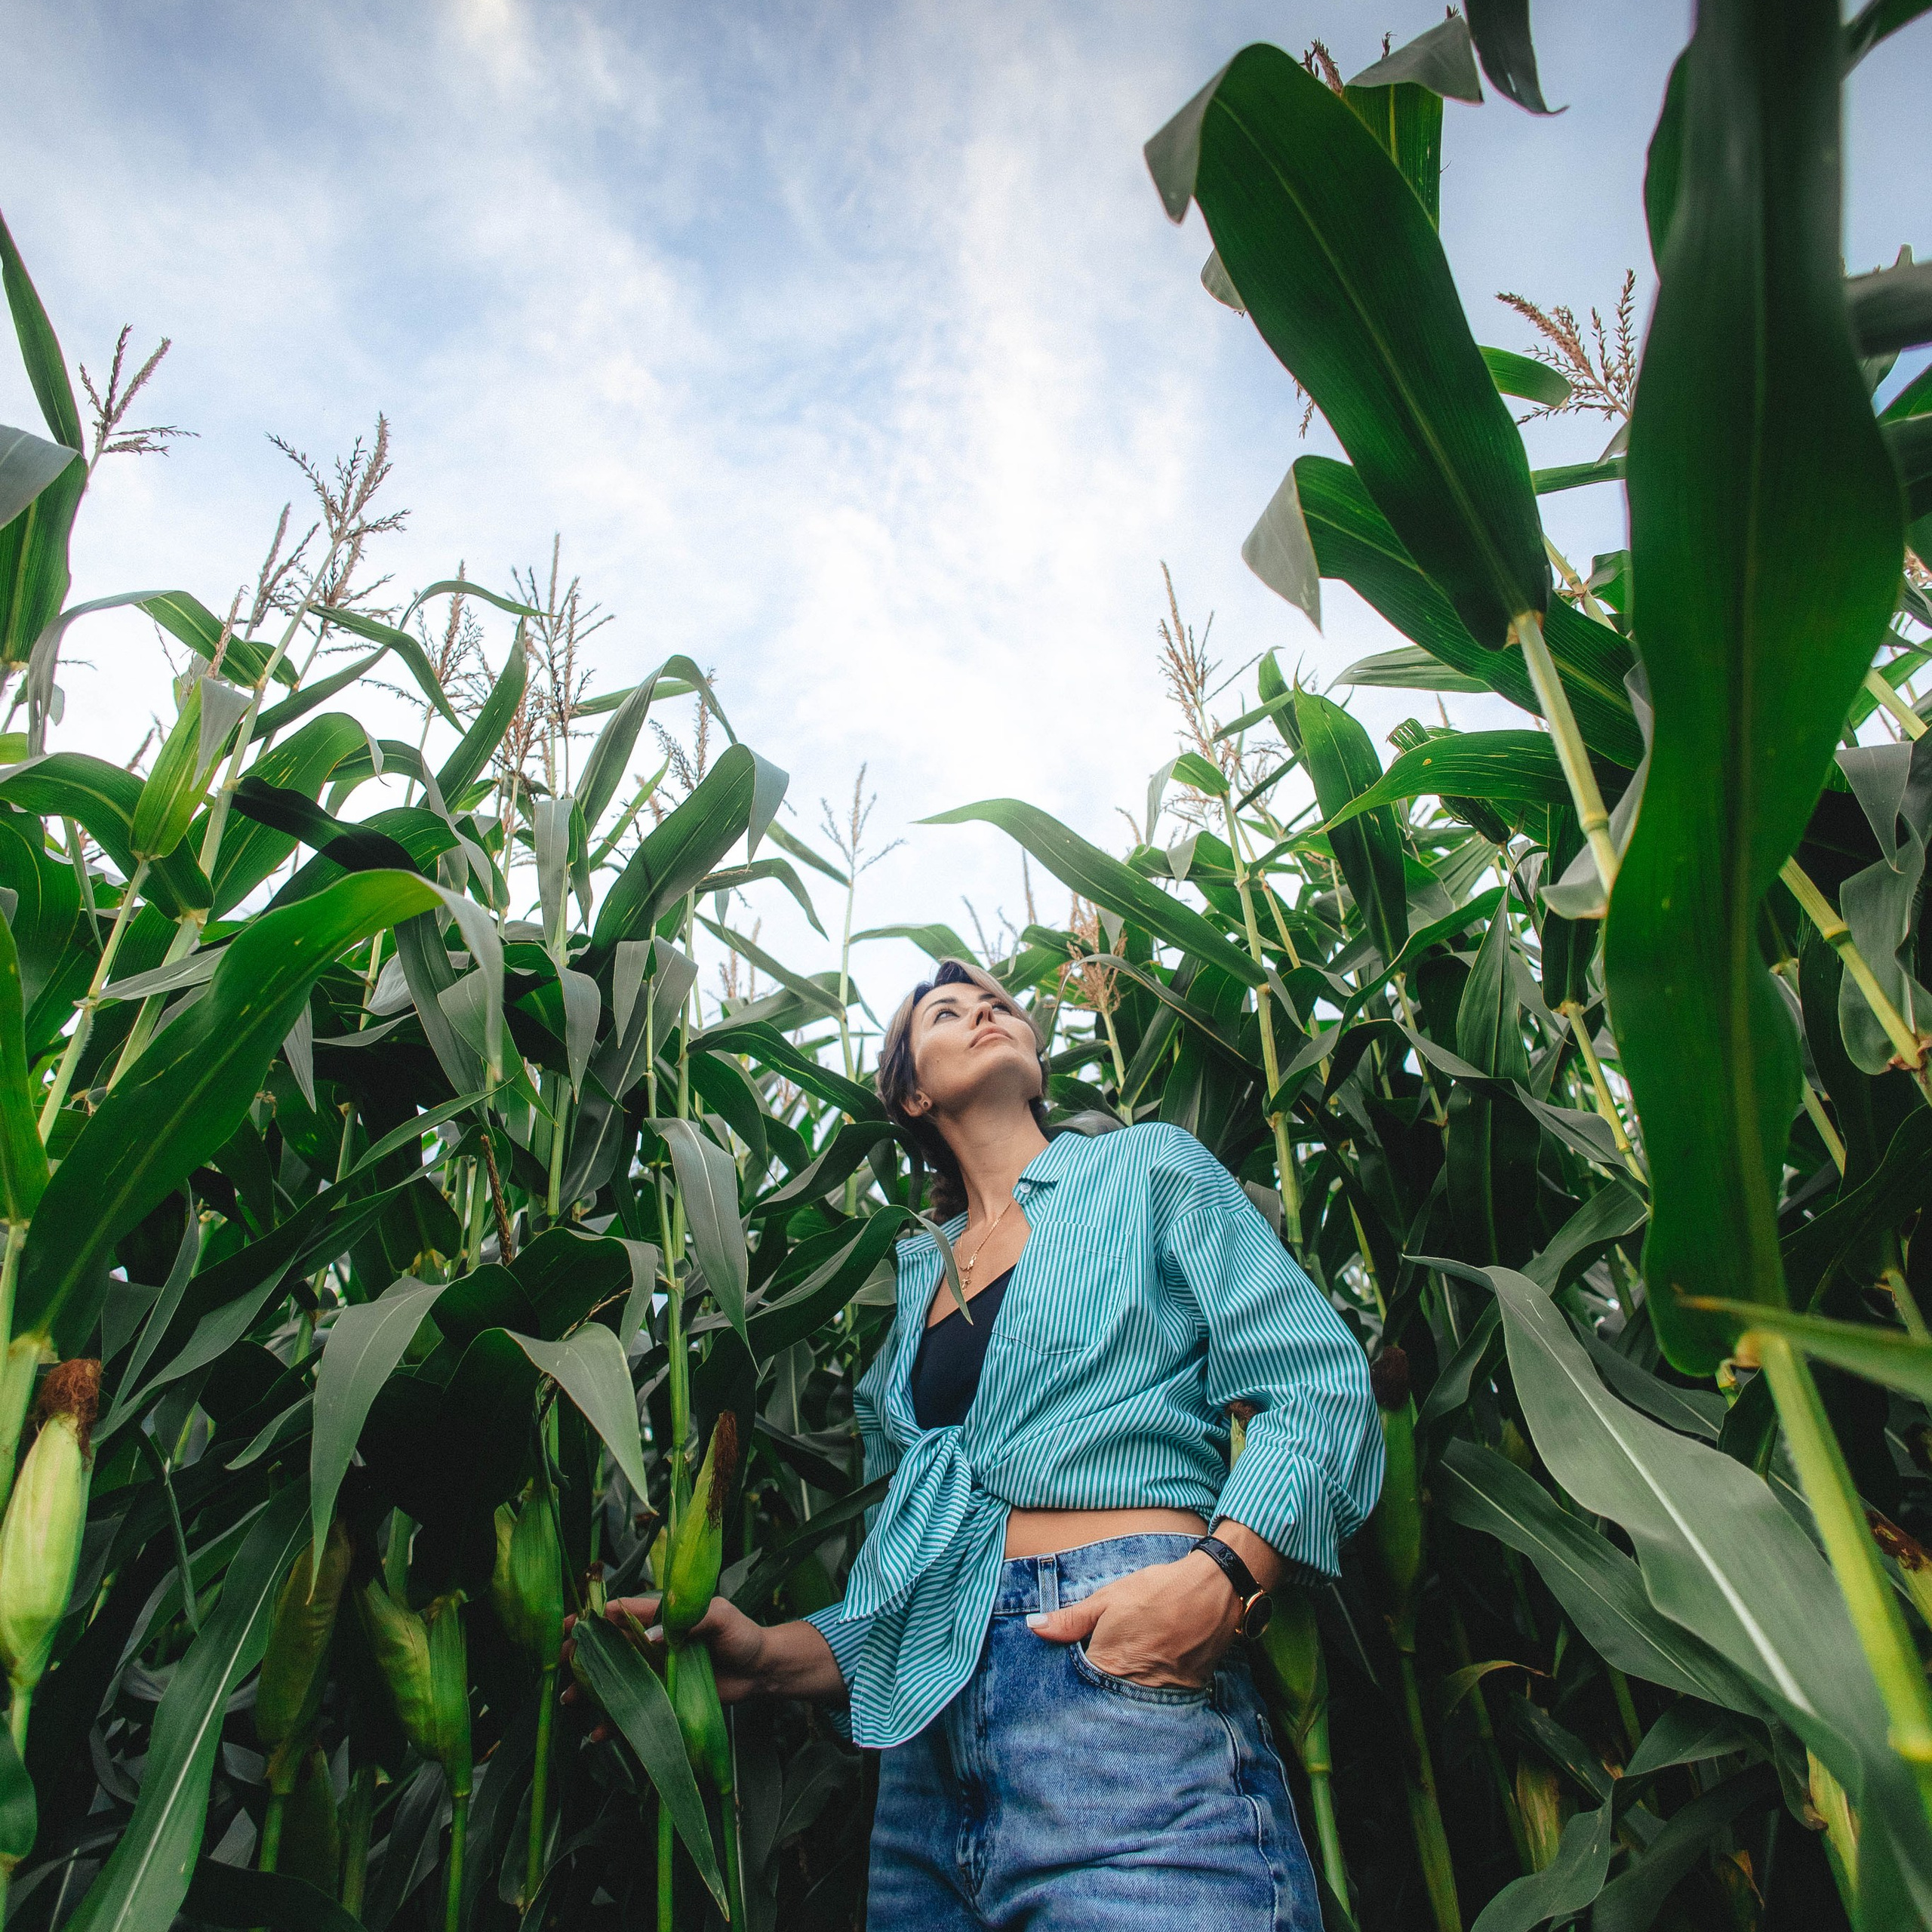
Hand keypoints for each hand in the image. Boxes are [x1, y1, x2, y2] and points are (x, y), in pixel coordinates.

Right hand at [559, 1596, 843, 1732]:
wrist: (761, 1670)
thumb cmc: (741, 1634)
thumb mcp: (720, 1615)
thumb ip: (689, 1619)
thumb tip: (649, 1637)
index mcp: (661, 1616)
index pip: (619, 1612)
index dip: (592, 1617)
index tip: (567, 1625)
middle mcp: (652, 1642)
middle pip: (608, 1646)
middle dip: (581, 1654)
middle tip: (559, 1665)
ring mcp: (655, 1671)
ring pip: (613, 1679)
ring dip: (589, 1688)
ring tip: (568, 1700)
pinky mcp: (663, 1697)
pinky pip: (633, 1710)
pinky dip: (613, 1722)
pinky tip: (597, 1734)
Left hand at [1024, 1552, 1239, 1688]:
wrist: (1212, 1590)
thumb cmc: (1155, 1591)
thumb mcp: (1108, 1599)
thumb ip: (1071, 1619)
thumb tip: (1034, 1627)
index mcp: (1109, 1665)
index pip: (1080, 1691)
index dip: (1071, 1689)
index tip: (1064, 1687)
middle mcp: (1134, 1687)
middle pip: (1106, 1703)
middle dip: (1097, 1698)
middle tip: (1097, 1683)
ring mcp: (1162, 1694)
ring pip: (1133, 1706)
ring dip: (1125, 1698)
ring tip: (1124, 1681)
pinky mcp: (1185, 1692)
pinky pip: (1160, 1703)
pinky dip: (1152, 1694)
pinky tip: (1150, 1676)